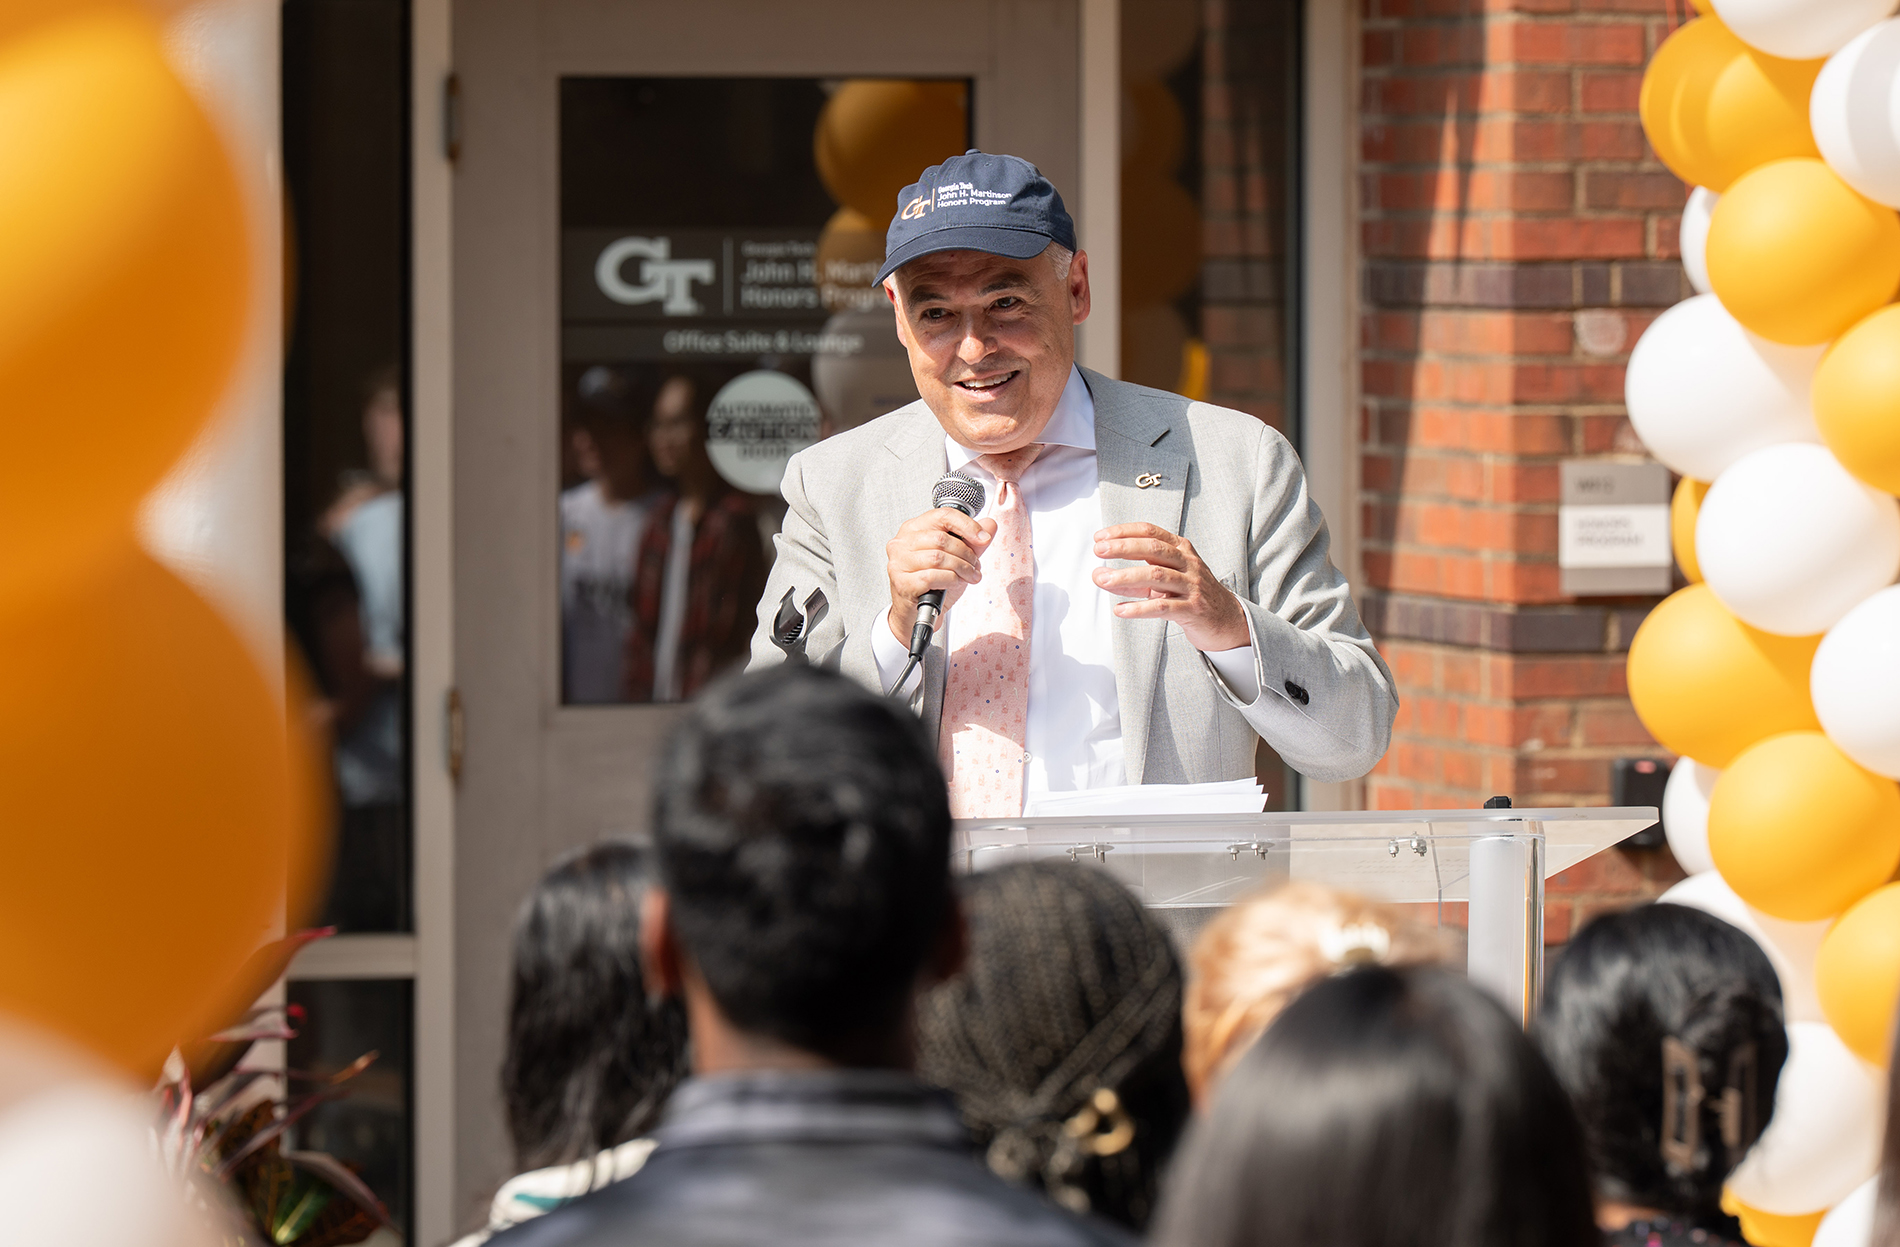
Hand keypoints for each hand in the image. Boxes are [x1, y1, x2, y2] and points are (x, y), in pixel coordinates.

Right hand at [887, 508, 998, 642]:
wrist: (917, 612)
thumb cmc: (933, 583)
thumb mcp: (957, 558)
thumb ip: (973, 542)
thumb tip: (990, 525)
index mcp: (914, 528)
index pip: (943, 516)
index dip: (967, 526)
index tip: (983, 538)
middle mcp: (902, 542)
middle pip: (942, 539)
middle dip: (966, 554)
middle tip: (975, 566)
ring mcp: (899, 562)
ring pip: (938, 558)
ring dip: (961, 568)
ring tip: (969, 576)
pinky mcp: (902, 582)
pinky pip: (933, 576)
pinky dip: (950, 580)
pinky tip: (955, 584)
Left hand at [1092, 522, 1249, 651]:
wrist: (1226, 619)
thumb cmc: (1192, 594)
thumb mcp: (1167, 579)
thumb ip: (1138, 577)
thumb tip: (1104, 576)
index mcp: (1181, 550)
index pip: (1151, 532)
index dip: (1124, 532)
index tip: (1101, 537)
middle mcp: (1188, 564)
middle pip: (1153, 548)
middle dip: (1123, 547)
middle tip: (1099, 551)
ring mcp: (1192, 586)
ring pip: (1156, 575)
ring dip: (1125, 577)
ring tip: (1102, 579)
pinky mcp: (1192, 609)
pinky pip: (1162, 606)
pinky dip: (1139, 608)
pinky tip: (1120, 610)